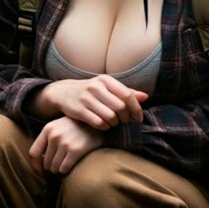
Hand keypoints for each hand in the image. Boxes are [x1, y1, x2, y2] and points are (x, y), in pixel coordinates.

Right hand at [30, 74, 148, 131]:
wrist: (62, 93)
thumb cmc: (90, 91)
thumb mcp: (106, 87)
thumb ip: (125, 92)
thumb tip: (145, 97)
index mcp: (105, 80)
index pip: (127, 95)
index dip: (136, 109)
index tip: (138, 118)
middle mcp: (95, 87)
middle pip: (120, 108)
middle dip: (124, 118)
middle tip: (122, 121)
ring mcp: (86, 98)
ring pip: (110, 117)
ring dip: (114, 124)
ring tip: (112, 123)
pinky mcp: (78, 110)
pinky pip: (98, 123)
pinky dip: (104, 128)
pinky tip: (103, 126)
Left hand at [30, 117, 103, 176]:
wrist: (97, 123)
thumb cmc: (76, 128)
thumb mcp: (59, 127)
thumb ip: (48, 140)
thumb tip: (40, 161)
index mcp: (47, 129)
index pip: (33, 153)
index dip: (35, 166)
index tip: (40, 173)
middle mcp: (54, 135)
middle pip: (46, 163)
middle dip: (52, 168)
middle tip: (60, 165)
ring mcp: (64, 143)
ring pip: (54, 168)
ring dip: (60, 170)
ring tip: (67, 164)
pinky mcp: (75, 150)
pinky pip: (64, 169)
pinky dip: (66, 170)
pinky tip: (71, 165)